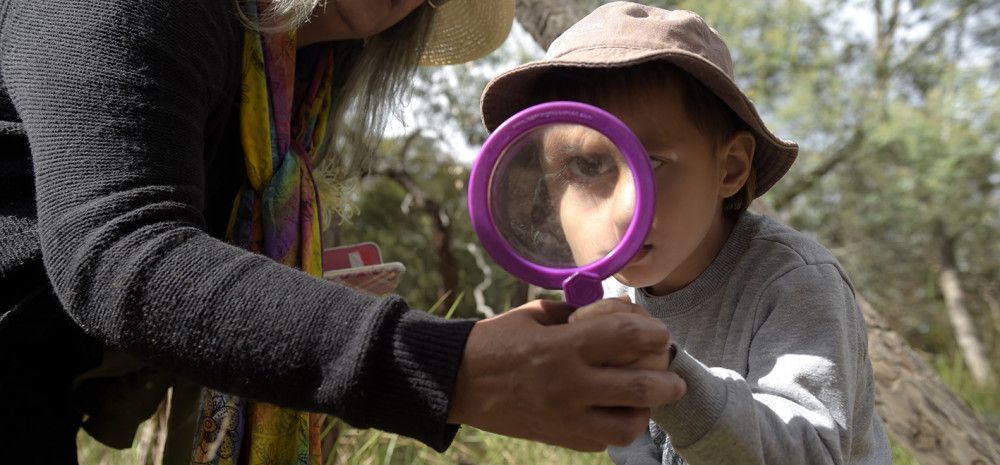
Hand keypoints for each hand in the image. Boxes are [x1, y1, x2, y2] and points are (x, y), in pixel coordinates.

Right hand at [447, 299, 686, 450]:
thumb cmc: (498, 341)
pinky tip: (615, 411)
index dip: (653, 332)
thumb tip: (620, 314)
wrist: (458, 381)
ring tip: (647, 398)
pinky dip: (618, 426)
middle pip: (641, 386)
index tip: (657, 333)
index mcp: (563, 345)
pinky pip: (605, 440)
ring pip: (629, 424)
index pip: (628, 337)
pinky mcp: (561, 438)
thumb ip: (580, 314)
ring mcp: (566, 416)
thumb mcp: (537, 314)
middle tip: (672, 376)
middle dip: (668, 379)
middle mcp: (569, 384)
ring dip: (647, 410)